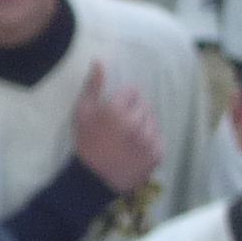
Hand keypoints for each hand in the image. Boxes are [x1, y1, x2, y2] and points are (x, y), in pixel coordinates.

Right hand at [69, 60, 165, 192]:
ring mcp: (148, 140)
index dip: (123, 99)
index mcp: (117, 110)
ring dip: (143, 125)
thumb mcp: (83, 112)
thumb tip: (100, 61)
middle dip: (134, 111)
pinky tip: (136, 148)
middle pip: (144, 105)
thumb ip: (93, 86)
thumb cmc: (86, 143)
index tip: (115, 111)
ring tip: (129, 137)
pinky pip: (159, 138)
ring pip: (152, 121)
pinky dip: (150, 141)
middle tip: (121, 126)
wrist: (92, 179)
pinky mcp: (156, 155)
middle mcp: (135, 123)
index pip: (133, 91)